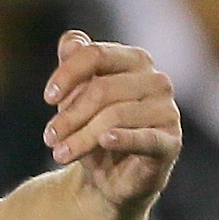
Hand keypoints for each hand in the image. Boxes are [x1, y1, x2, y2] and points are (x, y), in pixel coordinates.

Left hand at [40, 31, 180, 215]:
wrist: (112, 178)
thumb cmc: (94, 129)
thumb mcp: (77, 97)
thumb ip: (75, 65)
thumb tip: (71, 41)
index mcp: (135, 60)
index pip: (96, 54)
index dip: (68, 74)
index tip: (48, 97)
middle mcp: (156, 80)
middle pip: (102, 88)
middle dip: (70, 115)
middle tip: (49, 138)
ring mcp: (167, 110)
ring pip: (115, 116)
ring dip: (81, 137)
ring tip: (59, 153)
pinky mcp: (170, 141)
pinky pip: (145, 137)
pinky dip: (124, 138)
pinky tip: (106, 140)